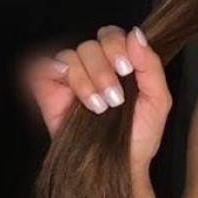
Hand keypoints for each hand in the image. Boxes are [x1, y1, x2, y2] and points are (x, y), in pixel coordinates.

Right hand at [25, 25, 172, 173]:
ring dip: (86, 81)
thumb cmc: (141, 133)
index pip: (112, 35)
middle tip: (115, 98)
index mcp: (119, 62)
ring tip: (99, 108)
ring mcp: (70, 77)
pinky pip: (40, 66)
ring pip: (69, 56)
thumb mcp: (158, 99)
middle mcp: (94, 66)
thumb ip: (150, 65)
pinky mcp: (47, 90)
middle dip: (103, 70)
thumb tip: (136, 34)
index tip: (126, 69)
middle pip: (90, 44)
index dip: (117, 46)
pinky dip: (53, 73)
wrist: (120, 163)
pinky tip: (70, 95)